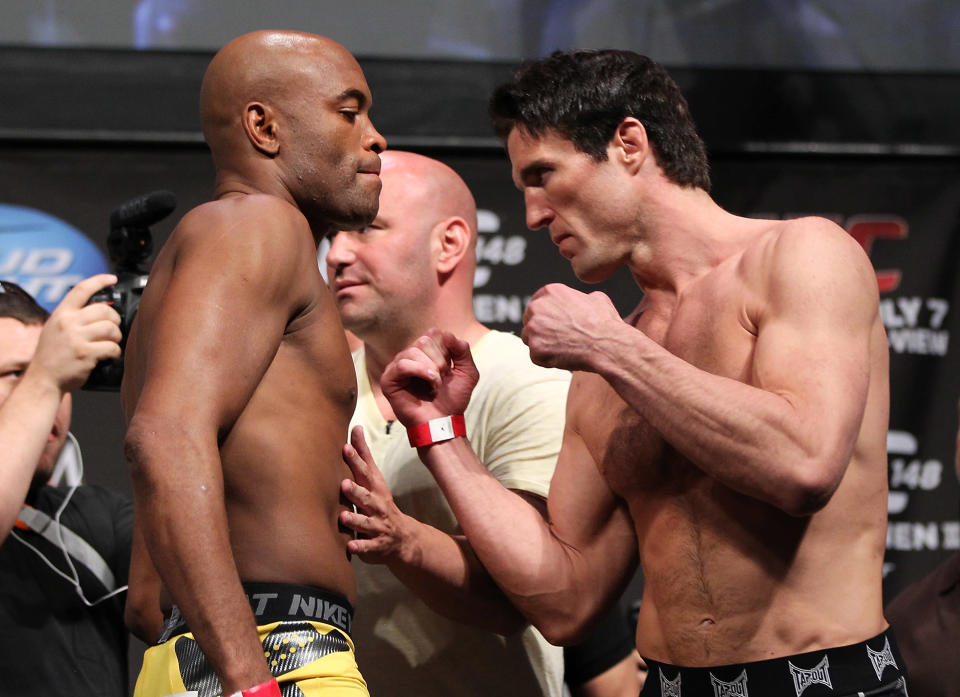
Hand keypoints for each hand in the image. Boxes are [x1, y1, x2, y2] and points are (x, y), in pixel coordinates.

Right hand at [28, 274, 121, 392]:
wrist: (43, 380)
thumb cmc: (52, 355)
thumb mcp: (55, 328)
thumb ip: (72, 317)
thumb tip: (100, 309)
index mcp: (61, 314)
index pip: (81, 290)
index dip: (99, 281)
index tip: (112, 279)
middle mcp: (68, 323)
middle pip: (105, 310)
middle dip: (115, 319)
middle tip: (113, 329)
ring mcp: (76, 338)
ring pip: (111, 328)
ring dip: (116, 336)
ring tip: (111, 343)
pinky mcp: (86, 354)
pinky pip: (112, 347)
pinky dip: (115, 352)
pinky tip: (109, 356)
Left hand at [339, 426, 416, 563]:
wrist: (404, 538)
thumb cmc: (382, 503)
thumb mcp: (375, 479)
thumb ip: (364, 456)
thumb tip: (356, 427)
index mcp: (375, 489)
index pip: (365, 472)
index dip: (356, 460)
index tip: (345, 447)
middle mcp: (377, 506)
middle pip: (366, 497)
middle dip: (356, 490)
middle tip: (343, 483)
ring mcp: (378, 526)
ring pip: (366, 522)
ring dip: (355, 519)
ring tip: (343, 516)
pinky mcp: (376, 545)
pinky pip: (368, 547)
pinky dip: (360, 547)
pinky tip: (350, 547)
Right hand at [380, 329, 478, 426]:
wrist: (445, 422)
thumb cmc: (453, 400)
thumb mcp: (468, 372)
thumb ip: (462, 350)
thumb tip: (446, 333)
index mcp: (426, 353)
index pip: (433, 334)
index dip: (446, 349)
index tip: (450, 367)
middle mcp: (410, 358)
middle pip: (424, 340)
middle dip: (439, 359)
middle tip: (443, 377)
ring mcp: (398, 368)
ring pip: (413, 351)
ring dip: (431, 368)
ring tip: (436, 384)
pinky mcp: (389, 380)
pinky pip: (402, 364)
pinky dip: (420, 371)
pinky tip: (429, 382)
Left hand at [521, 284, 620, 370]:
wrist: (606, 345)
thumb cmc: (604, 322)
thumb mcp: (596, 298)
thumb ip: (580, 297)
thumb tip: (583, 300)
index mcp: (550, 292)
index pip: (537, 302)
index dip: (545, 314)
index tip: (552, 322)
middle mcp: (537, 308)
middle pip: (529, 319)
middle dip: (540, 328)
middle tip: (557, 337)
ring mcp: (533, 329)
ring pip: (529, 338)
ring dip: (541, 343)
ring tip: (562, 348)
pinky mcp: (535, 350)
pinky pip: (535, 356)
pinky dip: (546, 359)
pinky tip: (562, 357)